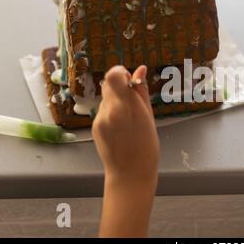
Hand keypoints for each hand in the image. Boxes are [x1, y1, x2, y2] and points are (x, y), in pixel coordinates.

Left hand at [92, 65, 159, 183]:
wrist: (130, 173)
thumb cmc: (147, 147)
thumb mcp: (149, 117)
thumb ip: (141, 91)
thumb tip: (140, 70)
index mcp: (127, 106)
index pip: (113, 75)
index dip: (120, 72)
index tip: (129, 80)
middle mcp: (110, 110)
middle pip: (108, 84)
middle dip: (120, 87)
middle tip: (132, 101)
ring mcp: (100, 119)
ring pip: (106, 98)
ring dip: (116, 101)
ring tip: (128, 120)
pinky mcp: (95, 126)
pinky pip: (103, 111)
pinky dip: (111, 113)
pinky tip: (121, 128)